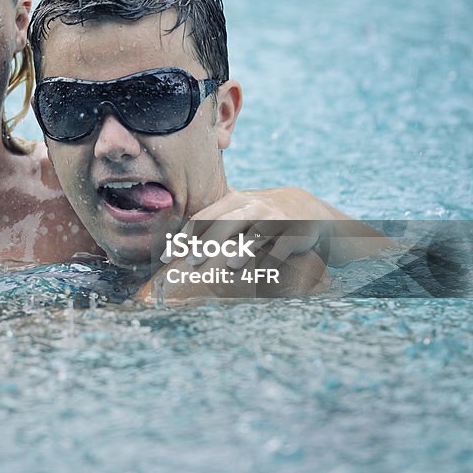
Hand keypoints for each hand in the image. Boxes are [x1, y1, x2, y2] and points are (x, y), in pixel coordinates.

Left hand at [163, 188, 331, 269]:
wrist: (306, 209)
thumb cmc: (261, 214)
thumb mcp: (237, 208)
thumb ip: (210, 217)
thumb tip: (173, 239)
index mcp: (233, 201)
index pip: (202, 218)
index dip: (183, 237)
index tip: (167, 256)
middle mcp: (252, 207)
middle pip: (225, 224)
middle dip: (207, 242)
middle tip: (191, 262)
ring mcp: (275, 220)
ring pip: (256, 233)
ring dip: (243, 249)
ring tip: (229, 265)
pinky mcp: (294, 233)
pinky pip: (282, 246)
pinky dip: (273, 258)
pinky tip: (263, 270)